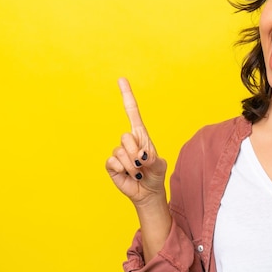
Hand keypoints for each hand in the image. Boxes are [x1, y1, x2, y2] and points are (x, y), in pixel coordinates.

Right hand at [105, 78, 167, 205]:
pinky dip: (123, 170)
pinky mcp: (111, 164)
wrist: (148, 191)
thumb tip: (141, 156)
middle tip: (143, 164)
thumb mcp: (160, 166)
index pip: (132, 112)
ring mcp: (118, 152)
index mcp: (141, 135)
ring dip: (132, 165)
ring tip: (138, 172)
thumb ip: (153, 160)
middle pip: (126, 137)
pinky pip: (113, 162)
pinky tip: (128, 175)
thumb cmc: (155, 174)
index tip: (121, 79)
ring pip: (120, 152)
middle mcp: (128, 141)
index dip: (127, 96)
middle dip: (136, 152)